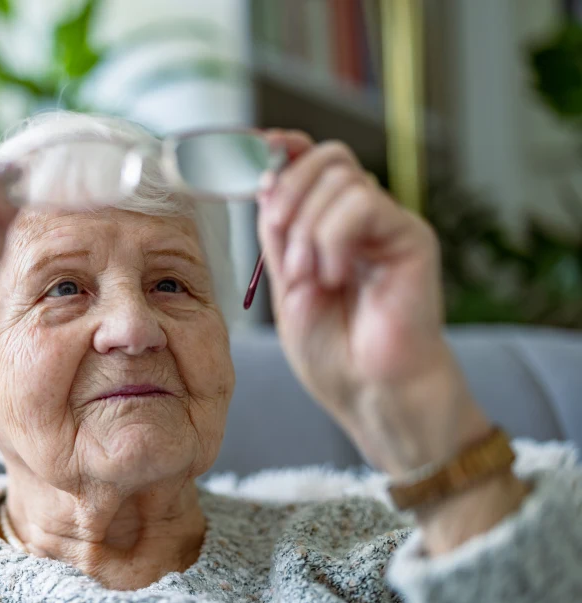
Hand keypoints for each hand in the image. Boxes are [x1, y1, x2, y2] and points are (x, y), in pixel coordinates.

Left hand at [256, 131, 489, 475]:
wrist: (369, 392)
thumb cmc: (332, 351)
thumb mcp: (285, 282)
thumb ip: (278, 231)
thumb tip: (266, 177)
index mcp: (327, 225)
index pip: (309, 160)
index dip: (283, 148)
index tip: (255, 150)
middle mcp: (361, 218)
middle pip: (326, 158)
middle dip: (288, 192)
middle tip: (280, 245)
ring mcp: (386, 225)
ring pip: (340, 178)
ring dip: (307, 229)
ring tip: (308, 278)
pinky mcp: (410, 237)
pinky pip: (364, 204)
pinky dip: (334, 237)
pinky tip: (334, 277)